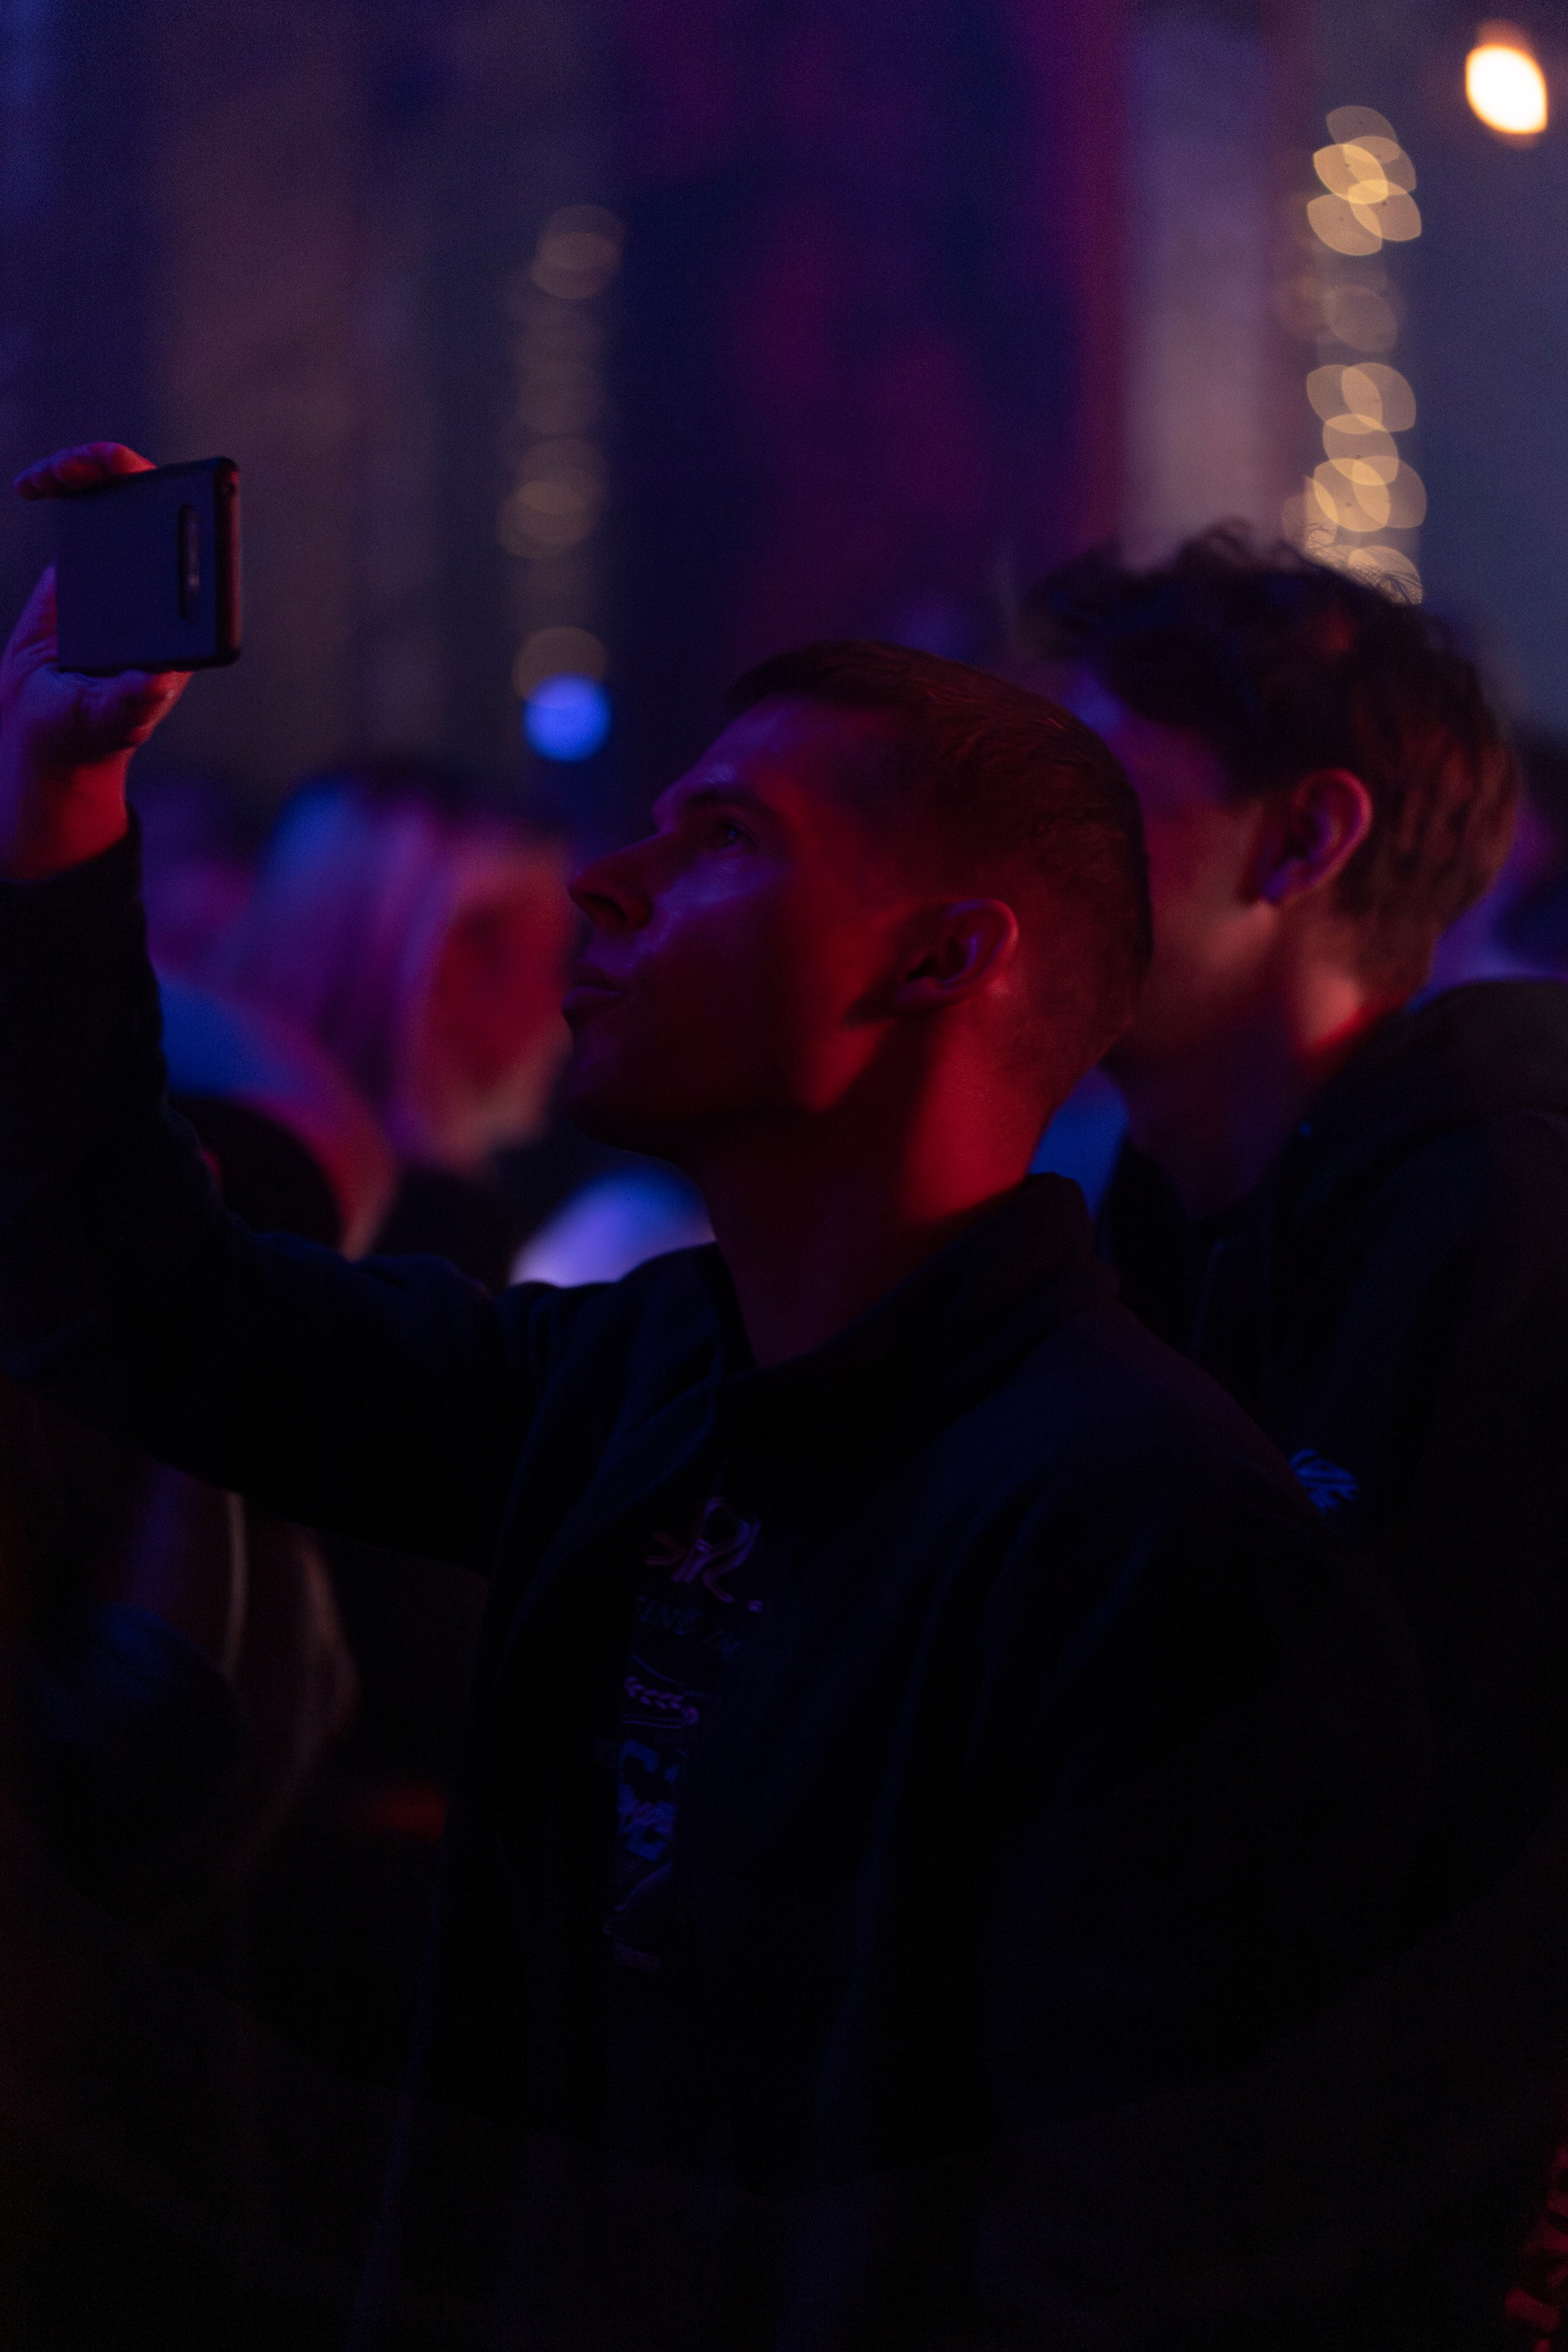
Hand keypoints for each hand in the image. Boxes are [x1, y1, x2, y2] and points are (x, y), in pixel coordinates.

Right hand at [0, 443, 190, 878]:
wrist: (40, 721)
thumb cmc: (86, 728)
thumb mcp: (108, 720)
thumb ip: (131, 704)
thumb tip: (158, 683)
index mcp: (184, 622)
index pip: (205, 561)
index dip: (201, 521)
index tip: (181, 495)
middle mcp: (162, 586)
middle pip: (164, 510)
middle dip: (136, 474)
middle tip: (102, 463)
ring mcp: (123, 566)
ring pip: (121, 495)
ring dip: (93, 466)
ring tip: (58, 473)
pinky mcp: (84, 557)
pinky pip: (81, 503)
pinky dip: (60, 482)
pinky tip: (35, 486)